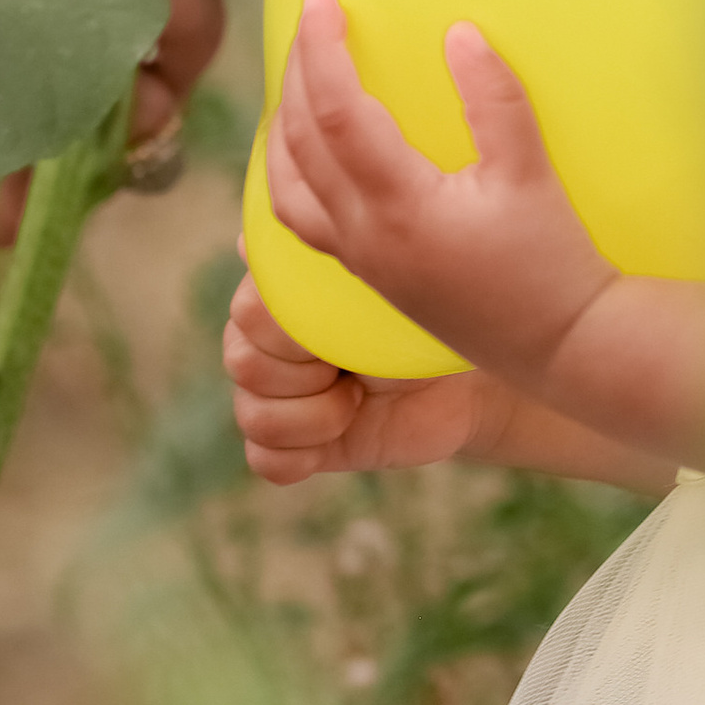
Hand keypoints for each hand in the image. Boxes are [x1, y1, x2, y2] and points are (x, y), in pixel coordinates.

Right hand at [224, 271, 509, 485]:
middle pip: (244, 365)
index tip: (350, 330)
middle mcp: (259, 340)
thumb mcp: (381, 293)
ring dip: (318, 418)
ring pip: (254, 417)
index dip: (300, 334)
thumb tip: (243, 244)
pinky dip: (306, 455)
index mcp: (273, 292)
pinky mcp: (287, 444)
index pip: (249, 314)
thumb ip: (321, 264)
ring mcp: (269, 394)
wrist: (460, 385)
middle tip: (358, 367)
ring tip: (357, 400)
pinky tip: (342, 435)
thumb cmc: (419, 325)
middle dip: (312, 375)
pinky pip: (265, 460)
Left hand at [262, 0, 615, 391]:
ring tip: (296, 81)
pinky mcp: (371, 276)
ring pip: (285, 187)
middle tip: (310, 22)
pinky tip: (306, 153)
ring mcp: (362, 260)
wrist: (561, 344)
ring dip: (279, 127)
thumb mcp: (533, 172)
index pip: (335, 111)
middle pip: (298, 141)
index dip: (322, 48)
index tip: (322, 0)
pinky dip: (290, 174)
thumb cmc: (553, 259)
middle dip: (295, 73)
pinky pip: (302, 219)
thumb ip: (496, 99)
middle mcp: (365, 235)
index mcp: (400, 205)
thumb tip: (459, 32)